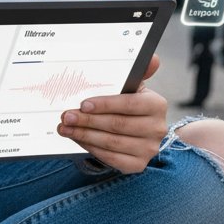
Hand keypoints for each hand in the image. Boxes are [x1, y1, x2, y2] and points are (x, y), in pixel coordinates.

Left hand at [57, 54, 166, 173]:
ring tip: (65, 128)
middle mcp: (157, 128)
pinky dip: (91, 148)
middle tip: (66, 116)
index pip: (129, 104)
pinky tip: (78, 140)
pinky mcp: (138, 165)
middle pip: (117, 125)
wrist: (135, 129)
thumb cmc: (128, 103)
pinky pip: (111, 158)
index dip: (105, 104)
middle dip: (88, 120)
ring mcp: (149, 149)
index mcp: (157, 105)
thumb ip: (138, 72)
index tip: (83, 104)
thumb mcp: (132, 87)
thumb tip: (153, 58)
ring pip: (111, 143)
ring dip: (84, 135)